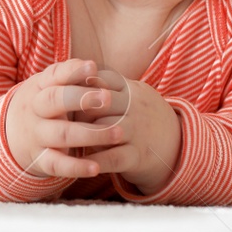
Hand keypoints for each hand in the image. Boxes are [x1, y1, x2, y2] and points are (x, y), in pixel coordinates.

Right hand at [5, 59, 129, 179]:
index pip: (54, 75)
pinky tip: (96, 168)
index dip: (73, 71)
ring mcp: (36, 135)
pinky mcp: (40, 159)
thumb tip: (92, 65)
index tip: (93, 67)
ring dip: (91, 135)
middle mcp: (35, 110)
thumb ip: (69, 75)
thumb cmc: (42, 105)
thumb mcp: (47, 86)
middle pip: (55, 101)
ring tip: (118, 133)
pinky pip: (57, 165)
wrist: (9, 136)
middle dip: (81, 99)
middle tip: (108, 98)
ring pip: (62, 134)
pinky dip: (76, 167)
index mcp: (39, 88)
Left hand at [70, 68, 181, 196]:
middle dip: (77, 106)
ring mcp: (137, 131)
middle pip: (101, 101)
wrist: (175, 144)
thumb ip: (102, 83)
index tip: (59, 86)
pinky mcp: (138, 156)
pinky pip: (114, 157)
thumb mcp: (127, 94)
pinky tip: (79, 161)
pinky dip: (95, 160)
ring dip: (83, 133)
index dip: (79, 81)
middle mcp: (134, 107)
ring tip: (63, 137)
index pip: (103, 77)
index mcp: (129, 89)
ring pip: (106, 128)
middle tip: (56, 114)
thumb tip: (66, 70)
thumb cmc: (137, 116)